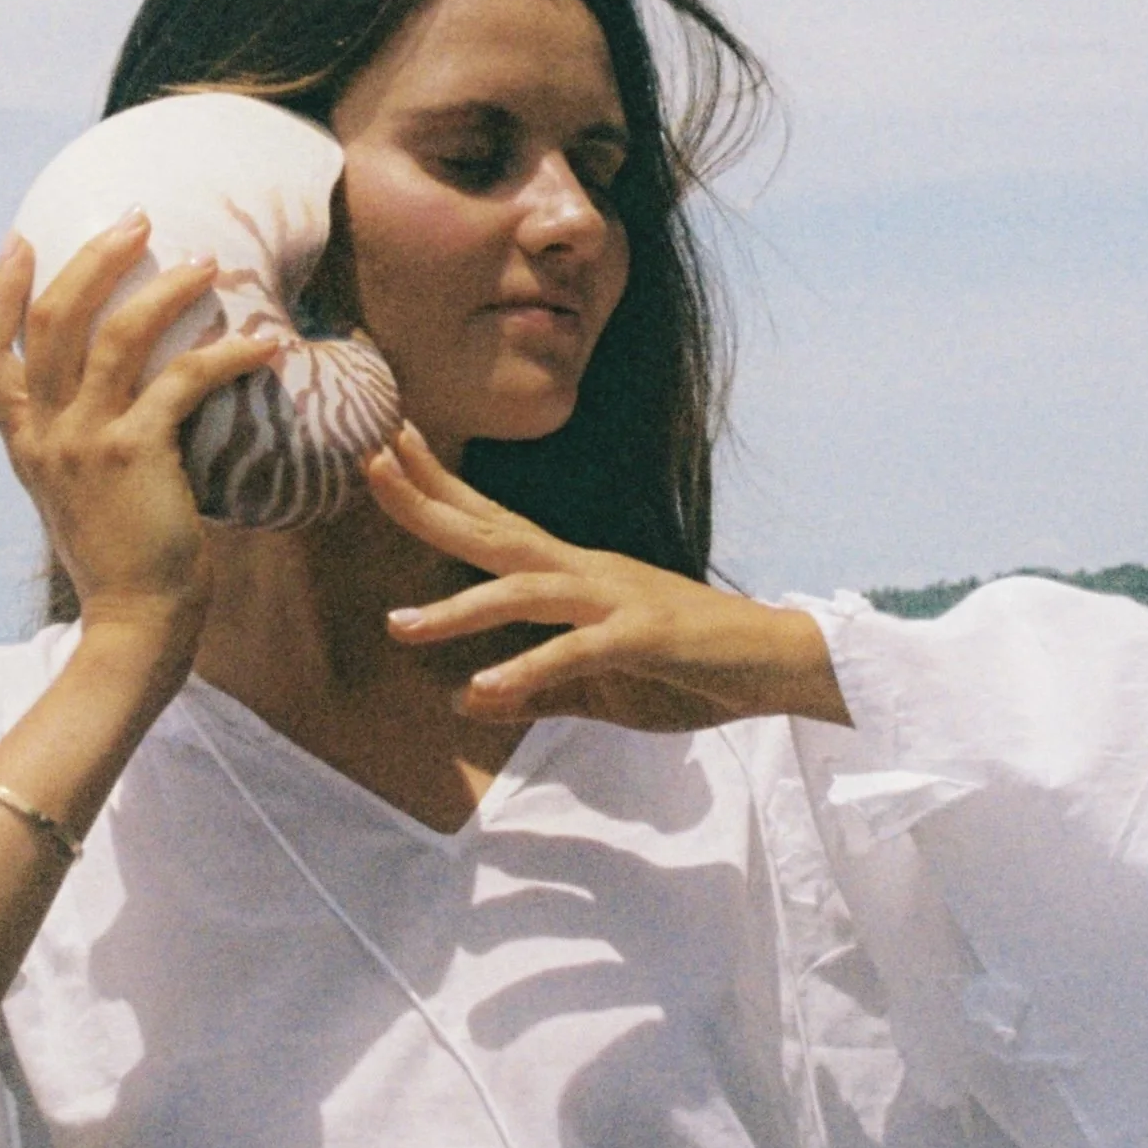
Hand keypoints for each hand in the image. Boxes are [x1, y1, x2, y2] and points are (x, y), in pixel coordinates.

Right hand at [0, 218, 285, 657]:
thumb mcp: (77, 495)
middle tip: (137, 219)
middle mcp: (43, 437)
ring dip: (162, 288)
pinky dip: (226, 355)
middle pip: (50, 321)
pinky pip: (181, 379)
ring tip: (207, 263)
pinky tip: (263, 348)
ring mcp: (84, 443)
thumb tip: (116, 391)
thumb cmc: (123, 561)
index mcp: (24, 444)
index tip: (20, 241)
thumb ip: (78, 441)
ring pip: (112, 335)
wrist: (135, 624)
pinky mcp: (134, 456)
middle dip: (92, 259)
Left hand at [367, 426, 849, 729]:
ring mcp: (616, 599)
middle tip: (368, 465)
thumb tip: (468, 699)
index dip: (439, 487)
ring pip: (524, 592)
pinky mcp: (644, 639)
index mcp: (575, 574)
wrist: (780, 664)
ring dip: (458, 609)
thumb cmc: (691, 669)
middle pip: (494, 533)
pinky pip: (575, 654)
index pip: (494, 523)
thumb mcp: (599, 685)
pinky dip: (527, 670)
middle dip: (430, 502)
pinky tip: (485, 688)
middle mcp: (588, 572)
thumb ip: (535, 690)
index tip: (385, 448)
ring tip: (398, 626)